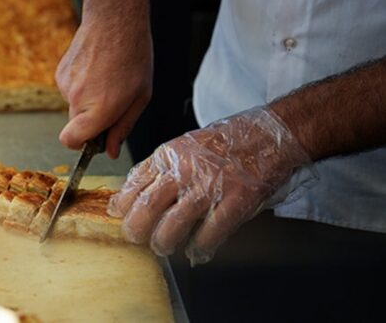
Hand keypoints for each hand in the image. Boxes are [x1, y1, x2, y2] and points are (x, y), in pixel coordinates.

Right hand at [57, 0, 157, 158]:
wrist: (115, 20)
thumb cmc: (133, 57)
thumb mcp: (140, 97)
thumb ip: (123, 127)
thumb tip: (110, 151)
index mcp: (100, 109)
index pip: (71, 141)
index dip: (80, 145)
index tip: (94, 139)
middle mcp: (78, 99)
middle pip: (76, 125)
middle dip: (92, 120)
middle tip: (113, 99)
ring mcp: (65, 85)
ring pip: (74, 106)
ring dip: (88, 99)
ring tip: (107, 77)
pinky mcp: (60, 72)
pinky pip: (70, 89)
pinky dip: (81, 85)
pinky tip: (96, 68)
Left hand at [108, 107, 312, 264]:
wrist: (269, 134)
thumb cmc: (226, 142)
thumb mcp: (183, 146)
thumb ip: (159, 168)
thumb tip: (131, 193)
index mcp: (169, 155)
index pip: (134, 183)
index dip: (122, 204)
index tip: (117, 215)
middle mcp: (184, 170)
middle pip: (147, 207)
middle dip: (135, 229)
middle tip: (135, 238)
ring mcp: (210, 186)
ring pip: (173, 225)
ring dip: (163, 242)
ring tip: (163, 246)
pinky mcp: (235, 201)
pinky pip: (209, 233)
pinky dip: (199, 247)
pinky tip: (196, 250)